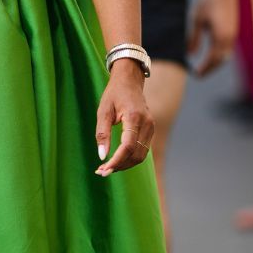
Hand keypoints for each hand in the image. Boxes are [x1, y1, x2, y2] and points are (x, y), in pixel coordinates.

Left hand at [95, 60, 154, 174]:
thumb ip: (102, 133)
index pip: (128, 146)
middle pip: (136, 155)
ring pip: (141, 156)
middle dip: (119, 166)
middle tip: (101, 171)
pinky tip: (117, 160)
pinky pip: (142, 150)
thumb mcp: (103, 110)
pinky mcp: (151, 130)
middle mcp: (147, 124)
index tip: (103, 169)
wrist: (130, 81)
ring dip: (125, 165)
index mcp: (134, 117)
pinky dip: (130, 158)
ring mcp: (151, 127)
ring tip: (107, 168)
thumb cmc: (114, 94)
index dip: (116, 161)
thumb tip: (102, 156)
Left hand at [187, 0, 237, 76]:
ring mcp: (233, 34)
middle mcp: (229, 37)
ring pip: (226, 55)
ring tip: (204, 66)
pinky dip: (220, 54)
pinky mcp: (233, 30)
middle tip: (198, 74)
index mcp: (220, 36)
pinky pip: (227, 48)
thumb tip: (189, 54)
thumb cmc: (207, 1)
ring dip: (215, 62)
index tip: (196, 74)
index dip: (205, 68)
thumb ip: (193, 38)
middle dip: (210, 68)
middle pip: (221, 60)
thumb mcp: (196, 19)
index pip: (213, 59)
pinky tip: (211, 55)